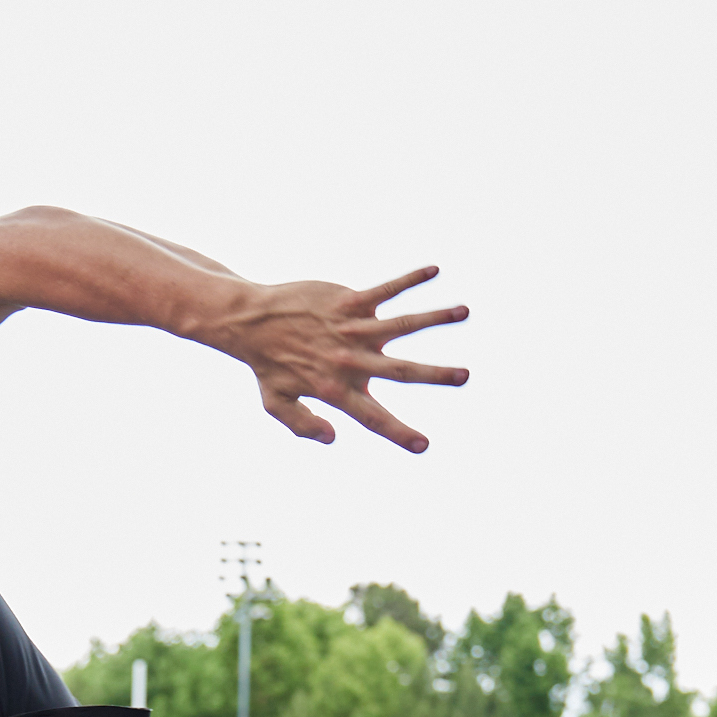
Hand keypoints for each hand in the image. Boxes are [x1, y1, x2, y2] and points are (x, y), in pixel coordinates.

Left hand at [211, 267, 468, 452]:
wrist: (250, 321)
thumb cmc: (266, 364)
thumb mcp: (276, 404)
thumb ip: (303, 426)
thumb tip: (334, 438)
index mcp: (336, 390)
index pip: (374, 418)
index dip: (399, 434)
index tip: (424, 446)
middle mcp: (349, 361)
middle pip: (400, 372)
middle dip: (436, 375)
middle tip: (466, 376)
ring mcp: (351, 329)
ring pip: (402, 324)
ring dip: (435, 317)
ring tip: (464, 311)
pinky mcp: (348, 302)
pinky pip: (385, 289)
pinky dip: (410, 279)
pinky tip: (434, 270)